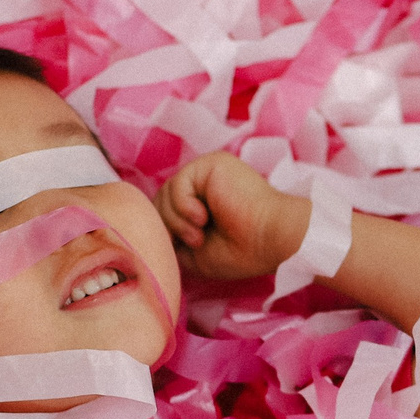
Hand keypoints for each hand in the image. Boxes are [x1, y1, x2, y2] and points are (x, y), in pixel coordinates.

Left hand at [154, 153, 310, 281]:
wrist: (272, 240)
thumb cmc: (242, 251)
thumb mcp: (193, 253)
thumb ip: (171, 238)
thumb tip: (147, 228)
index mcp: (202, 202)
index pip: (164, 210)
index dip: (164, 230)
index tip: (180, 247)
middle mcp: (202, 184)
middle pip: (160, 201)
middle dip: (169, 226)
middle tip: (194, 242)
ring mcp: (206, 172)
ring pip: (165, 194)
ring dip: (177, 221)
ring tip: (200, 234)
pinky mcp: (210, 165)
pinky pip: (178, 184)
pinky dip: (184, 207)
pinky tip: (203, 218)